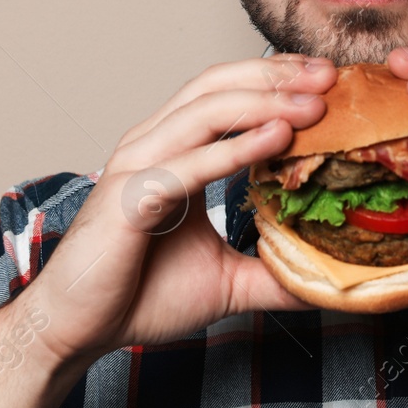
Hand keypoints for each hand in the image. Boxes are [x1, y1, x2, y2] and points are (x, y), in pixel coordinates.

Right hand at [18, 54, 337, 375]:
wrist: (77, 332)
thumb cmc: (139, 296)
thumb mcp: (227, 281)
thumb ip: (275, 273)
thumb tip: (330, 282)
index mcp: (172, 151)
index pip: (226, 93)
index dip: (275, 78)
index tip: (327, 79)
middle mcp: (152, 146)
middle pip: (217, 86)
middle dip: (276, 76)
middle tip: (330, 76)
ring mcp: (137, 169)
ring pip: (204, 113)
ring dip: (264, 102)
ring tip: (314, 103)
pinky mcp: (129, 201)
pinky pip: (187, 165)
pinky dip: (234, 149)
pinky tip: (277, 138)